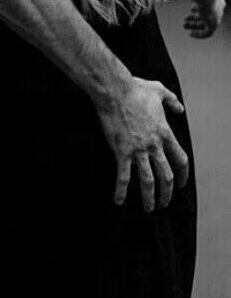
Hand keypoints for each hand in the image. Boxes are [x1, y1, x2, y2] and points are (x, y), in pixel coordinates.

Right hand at [96, 78, 188, 212]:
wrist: (115, 91)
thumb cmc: (134, 89)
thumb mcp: (159, 91)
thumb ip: (172, 101)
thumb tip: (179, 108)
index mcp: (165, 133)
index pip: (180, 160)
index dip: (183, 174)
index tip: (180, 183)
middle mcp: (154, 145)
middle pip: (166, 176)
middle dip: (167, 193)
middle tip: (164, 203)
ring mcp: (138, 150)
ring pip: (148, 180)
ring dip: (150, 197)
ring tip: (149, 208)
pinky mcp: (121, 152)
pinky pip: (123, 176)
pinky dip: (121, 191)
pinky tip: (119, 201)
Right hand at [184, 0, 225, 38]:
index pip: (210, 6)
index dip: (200, 8)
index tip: (191, 9)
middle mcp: (219, 9)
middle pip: (207, 16)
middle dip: (195, 18)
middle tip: (185, 20)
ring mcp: (217, 17)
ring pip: (206, 24)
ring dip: (195, 26)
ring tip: (185, 26)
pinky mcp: (214, 24)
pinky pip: (207, 33)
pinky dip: (199, 34)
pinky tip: (191, 34)